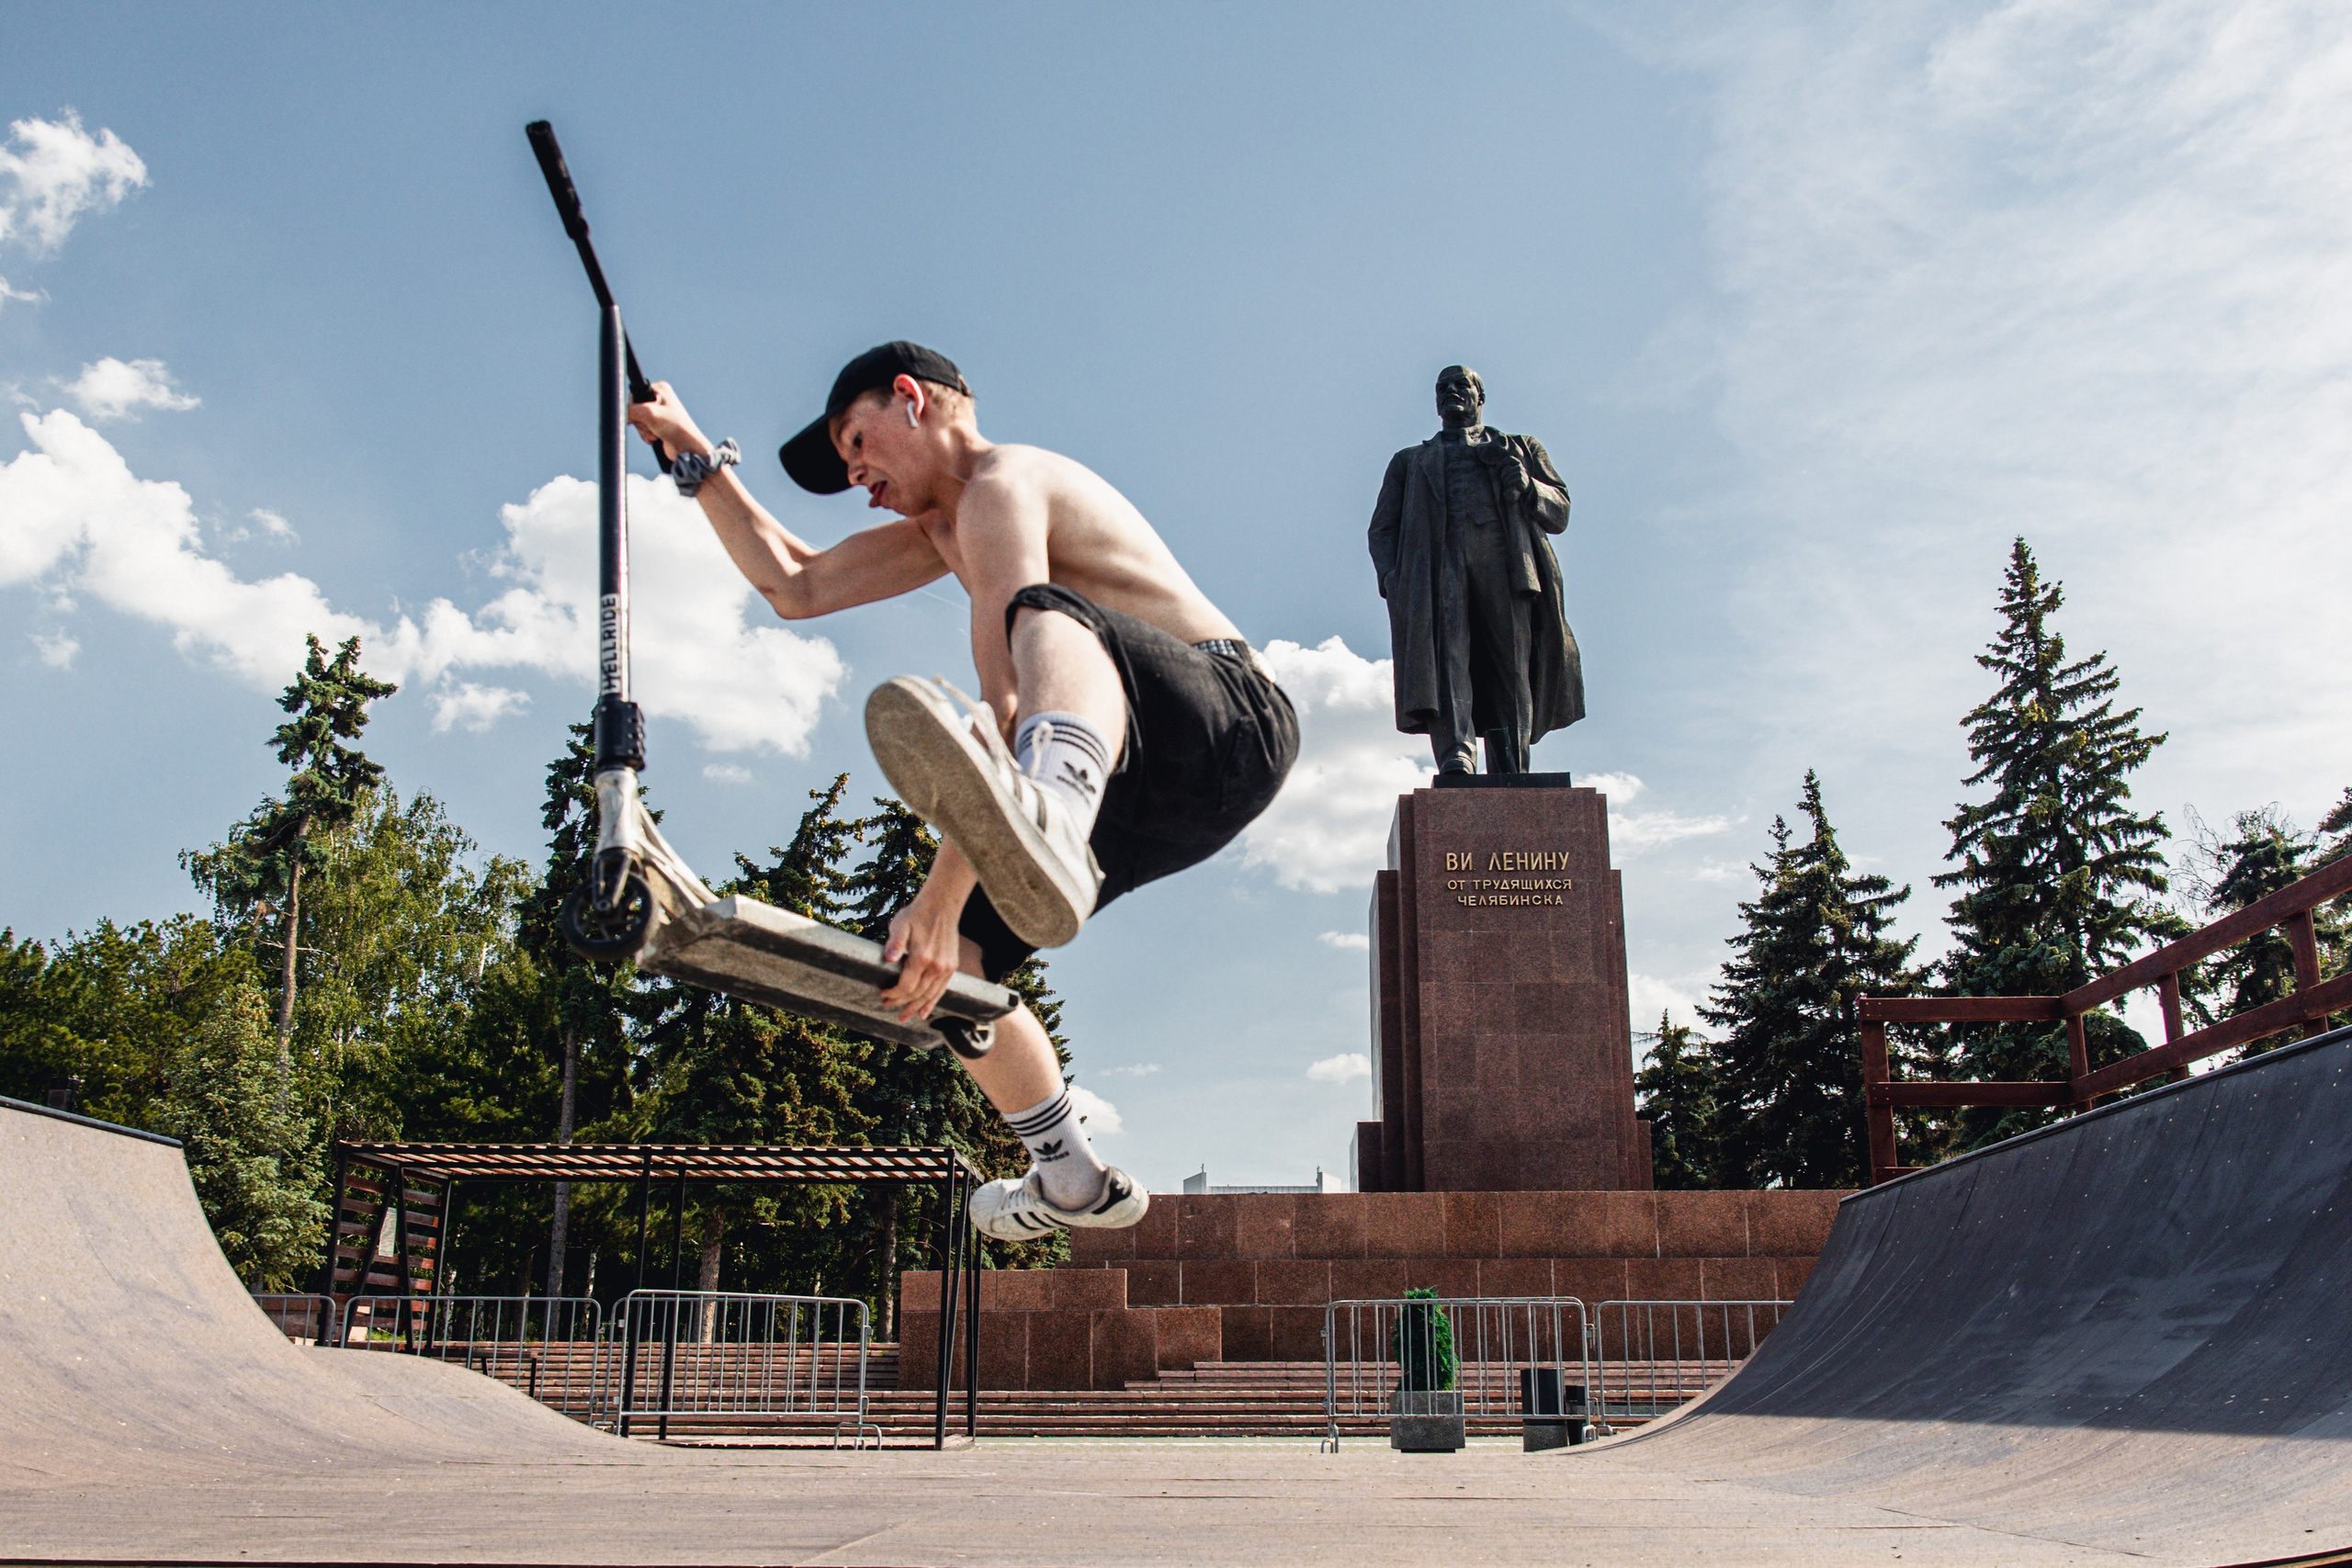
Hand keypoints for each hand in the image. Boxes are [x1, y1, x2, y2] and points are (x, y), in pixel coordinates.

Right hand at [627, 381, 711, 460]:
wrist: (687, 448)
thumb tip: (618, 413)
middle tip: (652, 426)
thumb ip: (630, 410)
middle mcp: (659, 398)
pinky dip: (646, 434)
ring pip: (637, 420)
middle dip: (641, 422)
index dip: (634, 408)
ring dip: (643, 430)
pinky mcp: (658, 424)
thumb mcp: (649, 414)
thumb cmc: (675, 427)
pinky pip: (643, 428)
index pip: (634, 395)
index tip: (641, 417)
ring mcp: (659, 412)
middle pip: (635, 409)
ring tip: (656, 434)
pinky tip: (656, 438)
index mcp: (660, 389)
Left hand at [879, 884, 965, 1021]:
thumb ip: (894, 943)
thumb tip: (888, 959)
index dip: (893, 993)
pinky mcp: (951, 967)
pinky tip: (923, 1013)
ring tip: (903, 1016)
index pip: (906, 986)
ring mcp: (946, 968)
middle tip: (887, 1005)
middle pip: (917, 993)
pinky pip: (941, 990)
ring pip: (929, 995)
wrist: (942, 907)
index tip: (882, 993)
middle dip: (900, 1002)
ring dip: (914, 1007)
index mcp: (922, 957)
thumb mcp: (900, 925)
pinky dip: (931, 1003)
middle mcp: (936, 966)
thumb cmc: (917, 915)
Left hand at [1480, 444, 1528, 500]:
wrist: (1523, 486)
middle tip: (1502, 479)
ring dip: (1506, 480)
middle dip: (1503, 475)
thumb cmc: (1513, 479)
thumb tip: (1496, 465)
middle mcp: (1520, 467)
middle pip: (1508, 469)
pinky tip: (1509, 485)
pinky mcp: (1523, 479)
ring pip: (1510, 475)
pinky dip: (1509, 483)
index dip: (1503, 462)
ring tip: (1505, 484)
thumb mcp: (1508, 472)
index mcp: (1517, 463)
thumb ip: (1504, 468)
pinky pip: (1513, 480)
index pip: (1510, 458)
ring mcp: (1522, 473)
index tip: (1497, 467)